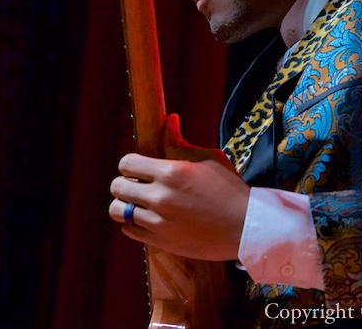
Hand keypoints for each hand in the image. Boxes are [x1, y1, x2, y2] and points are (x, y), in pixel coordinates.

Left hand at [109, 114, 249, 260]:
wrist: (245, 227)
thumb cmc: (229, 189)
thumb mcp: (208, 159)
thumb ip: (180, 143)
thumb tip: (169, 119)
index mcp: (171, 172)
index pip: (127, 163)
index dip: (130, 164)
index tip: (138, 168)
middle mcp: (160, 196)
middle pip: (117, 187)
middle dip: (124, 183)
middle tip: (137, 186)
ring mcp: (158, 221)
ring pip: (118, 212)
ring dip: (125, 205)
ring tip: (139, 204)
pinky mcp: (160, 241)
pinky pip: (129, 231)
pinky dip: (133, 224)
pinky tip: (148, 219)